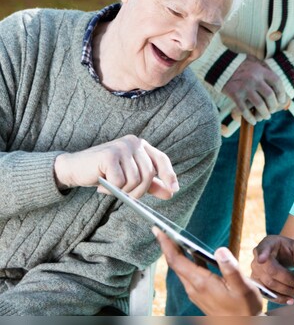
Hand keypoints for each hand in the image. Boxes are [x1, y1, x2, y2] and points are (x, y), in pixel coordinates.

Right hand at [53, 135, 177, 199]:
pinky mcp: (109, 155)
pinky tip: (103, 185)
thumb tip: (170, 193)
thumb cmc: (104, 172)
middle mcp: (133, 142)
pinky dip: (112, 189)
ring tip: (111, 187)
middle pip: (148, 174)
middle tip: (124, 195)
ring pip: (135, 180)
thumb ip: (151, 184)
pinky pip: (120, 181)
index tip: (174, 190)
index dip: (169, 174)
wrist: (75, 168)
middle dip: (138, 191)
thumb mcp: (131, 178)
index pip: (161, 159)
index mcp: (141, 145)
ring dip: (123, 191)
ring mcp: (122, 147)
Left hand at [154, 227, 262, 315]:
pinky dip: (185, 262)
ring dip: (175, 254)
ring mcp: (196, 292)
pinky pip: (188, 275)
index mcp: (201, 283)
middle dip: (167, 246)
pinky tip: (192, 255)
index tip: (158, 231)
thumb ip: (231, 268)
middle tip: (163, 230)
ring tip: (174, 239)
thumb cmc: (245, 308)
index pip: (176, 261)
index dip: (166, 244)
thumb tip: (220, 250)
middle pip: (175, 264)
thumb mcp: (243, 287)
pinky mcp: (200, 295)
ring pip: (180, 270)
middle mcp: (194, 288)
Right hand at [222, 55, 287, 124]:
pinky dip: (250, 118)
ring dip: (264, 113)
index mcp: (260, 70)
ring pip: (260, 105)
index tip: (282, 100)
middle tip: (273, 110)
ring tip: (266, 116)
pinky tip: (253, 121)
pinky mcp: (235, 95)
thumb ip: (265, 69)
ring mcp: (244, 87)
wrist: (221, 65)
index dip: (282, 92)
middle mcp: (254, 79)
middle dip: (273, 106)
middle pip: (270, 96)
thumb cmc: (240, 65)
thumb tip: (277, 82)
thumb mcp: (255, 62)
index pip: (277, 82)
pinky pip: (245, 110)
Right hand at [250, 235, 293, 304]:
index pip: (263, 248)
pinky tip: (290, 300)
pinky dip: (279, 298)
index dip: (262, 254)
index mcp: (267, 243)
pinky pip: (266, 293)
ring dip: (285, 291)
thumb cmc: (291, 249)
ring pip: (268, 284)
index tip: (262, 259)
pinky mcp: (258, 283)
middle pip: (271, 271)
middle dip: (288, 280)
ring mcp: (255, 272)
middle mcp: (257, 258)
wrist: (285, 256)